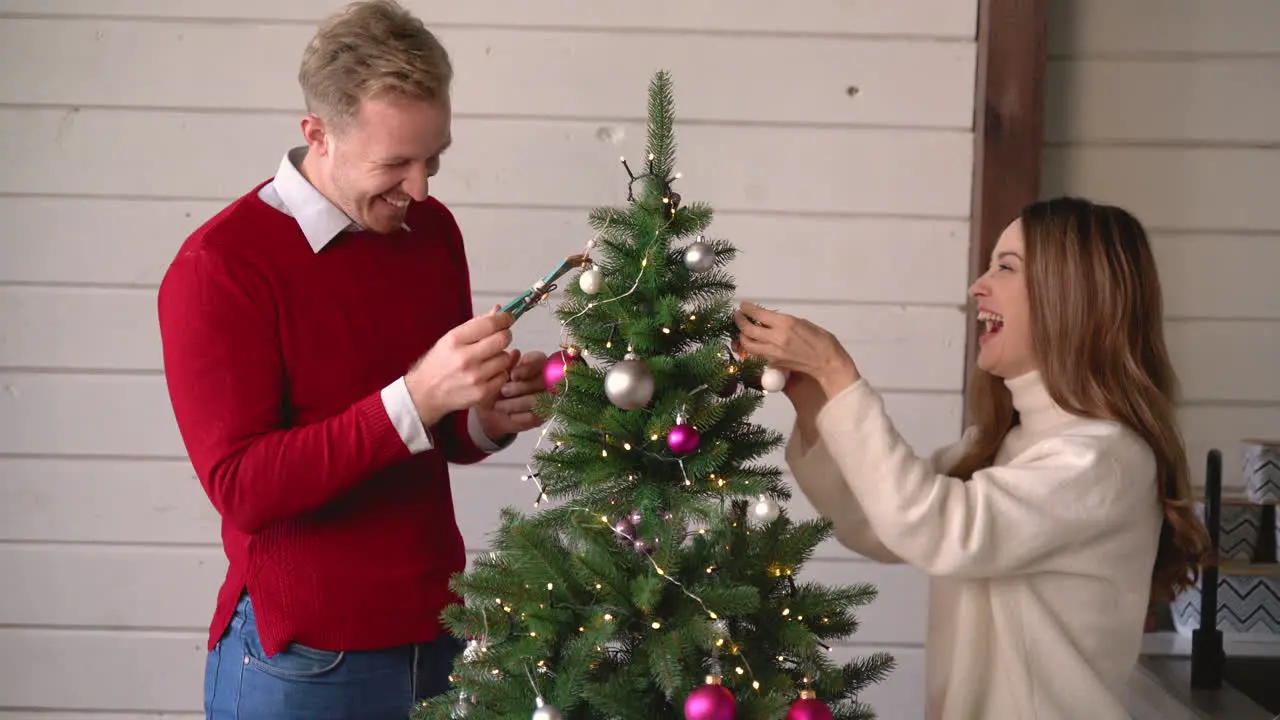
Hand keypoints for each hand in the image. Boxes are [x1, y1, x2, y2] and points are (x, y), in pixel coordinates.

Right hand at [405, 306, 514, 426]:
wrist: (426, 393)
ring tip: (488, 358)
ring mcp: (475, 377)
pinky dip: (499, 373)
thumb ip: (477, 324)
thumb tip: (498, 310)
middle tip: (501, 336)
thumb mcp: (451, 338)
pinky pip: (504, 376)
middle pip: (502, 339)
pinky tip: (487, 373)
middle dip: (505, 335)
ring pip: (505, 358)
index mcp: (455, 340)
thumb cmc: (439, 364)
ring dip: (501, 355)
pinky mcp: (482, 393)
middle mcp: (465, 358)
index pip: (490, 324)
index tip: (508, 317)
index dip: (504, 318)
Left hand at [475, 349, 549, 438]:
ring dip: (517, 403)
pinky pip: (535, 416)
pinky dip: (519, 416)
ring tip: (499, 405)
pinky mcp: (543, 416)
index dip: (527, 368)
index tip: (512, 375)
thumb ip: (508, 364)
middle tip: (504, 391)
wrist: (491, 409)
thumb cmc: (497, 385)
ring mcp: (547, 399)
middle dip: (521, 387)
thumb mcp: (498, 373)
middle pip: (543, 381)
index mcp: (537, 363)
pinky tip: (508, 415)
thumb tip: (515, 353)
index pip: (540, 361)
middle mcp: (547, 380)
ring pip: (538, 400)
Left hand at [733, 301, 860, 396]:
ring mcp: (773, 352)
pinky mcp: (774, 363)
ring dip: (741, 336)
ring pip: (748, 345)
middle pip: (748, 330)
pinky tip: (752, 343)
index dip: (747, 309)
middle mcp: (776, 337)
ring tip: (741, 330)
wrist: (827, 363)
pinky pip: (756, 355)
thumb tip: (769, 321)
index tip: (743, 305)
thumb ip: (784, 322)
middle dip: (739, 321)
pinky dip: (751, 348)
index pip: (758, 314)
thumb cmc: (822, 340)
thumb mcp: (803, 323)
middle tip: (737, 316)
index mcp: (785, 323)